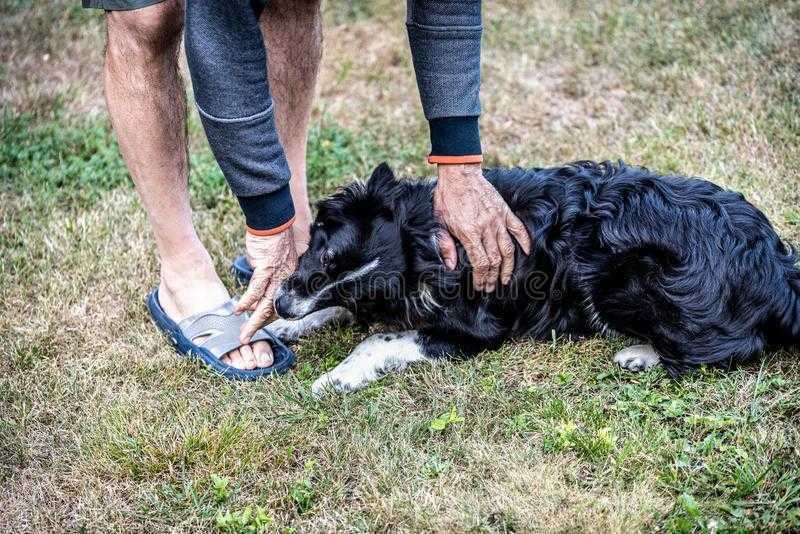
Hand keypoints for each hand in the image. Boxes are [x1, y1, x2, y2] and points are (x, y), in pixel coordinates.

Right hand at [234, 227, 297, 342]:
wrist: (273, 220)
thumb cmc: (272, 236)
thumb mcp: (274, 255)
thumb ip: (268, 268)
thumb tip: (258, 274)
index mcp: (288, 276)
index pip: (280, 302)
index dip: (270, 316)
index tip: (259, 325)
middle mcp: (285, 278)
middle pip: (273, 308)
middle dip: (259, 325)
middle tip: (248, 338)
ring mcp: (277, 274)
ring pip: (266, 304)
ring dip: (253, 321)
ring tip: (243, 333)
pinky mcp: (266, 268)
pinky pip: (256, 290)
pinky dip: (247, 302)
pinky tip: (239, 310)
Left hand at [434, 163, 530, 291]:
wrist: (459, 174)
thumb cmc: (446, 198)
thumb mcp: (439, 222)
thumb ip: (445, 245)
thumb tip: (451, 266)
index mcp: (469, 233)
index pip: (480, 263)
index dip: (481, 278)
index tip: (480, 286)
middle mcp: (486, 228)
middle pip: (495, 260)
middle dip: (493, 277)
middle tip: (490, 287)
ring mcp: (498, 219)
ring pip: (508, 249)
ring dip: (508, 267)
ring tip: (506, 278)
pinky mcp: (504, 211)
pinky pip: (518, 229)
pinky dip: (525, 241)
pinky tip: (527, 252)